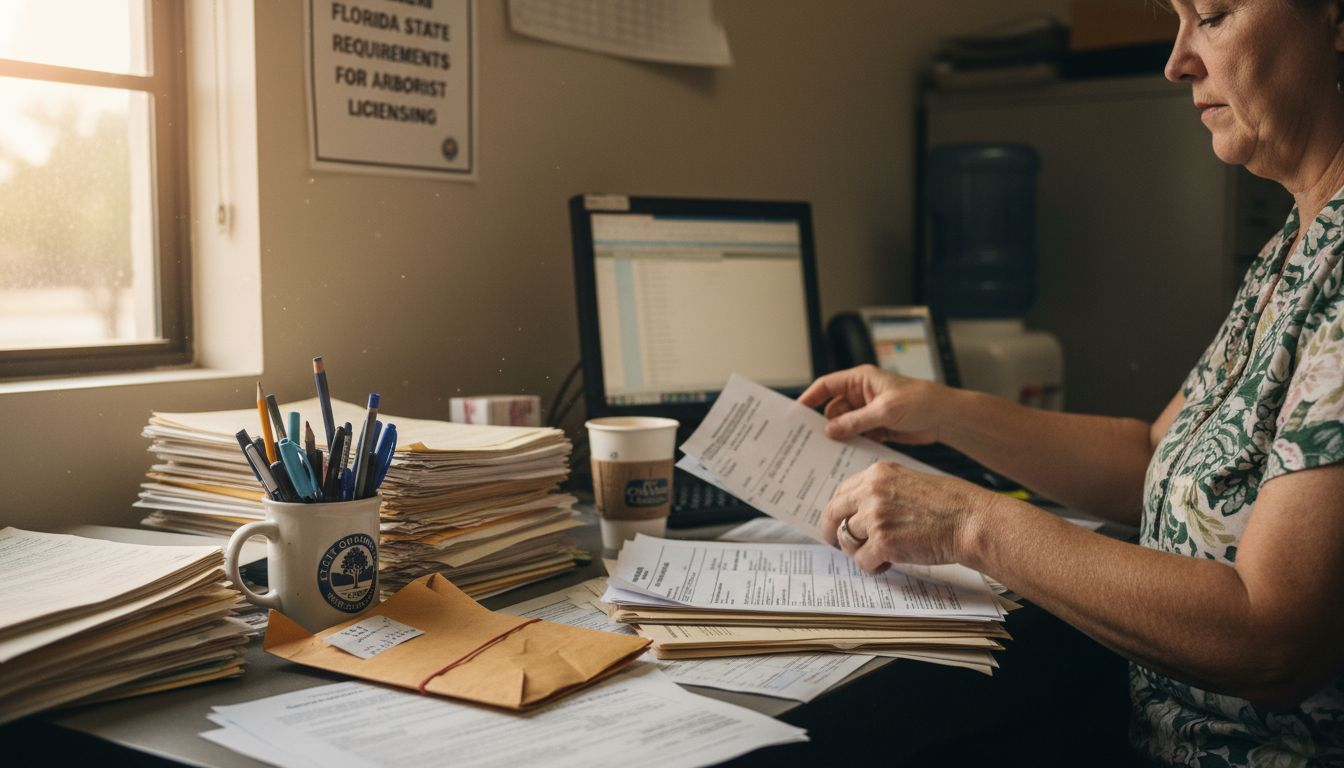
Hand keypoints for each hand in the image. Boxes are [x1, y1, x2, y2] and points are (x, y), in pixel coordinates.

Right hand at [797, 364, 953, 443]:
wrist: (946, 417)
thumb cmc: (920, 402)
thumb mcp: (884, 411)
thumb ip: (855, 421)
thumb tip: (829, 430)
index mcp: (861, 379)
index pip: (827, 386)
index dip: (810, 398)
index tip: (796, 414)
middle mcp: (862, 394)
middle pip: (833, 409)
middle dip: (825, 424)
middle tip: (812, 441)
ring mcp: (868, 411)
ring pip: (844, 425)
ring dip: (840, 437)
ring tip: (829, 452)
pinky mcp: (877, 427)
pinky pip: (857, 436)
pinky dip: (853, 444)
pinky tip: (848, 455)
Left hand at [820, 461, 990, 573]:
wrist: (971, 520)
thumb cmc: (949, 504)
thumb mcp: (909, 482)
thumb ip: (882, 492)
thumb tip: (860, 511)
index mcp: (877, 473)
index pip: (842, 491)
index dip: (837, 510)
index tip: (837, 521)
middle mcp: (871, 491)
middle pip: (833, 513)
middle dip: (831, 531)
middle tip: (835, 544)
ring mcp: (875, 517)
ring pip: (847, 539)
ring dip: (859, 551)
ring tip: (878, 555)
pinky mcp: (883, 541)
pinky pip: (862, 560)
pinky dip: (872, 566)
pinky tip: (887, 563)